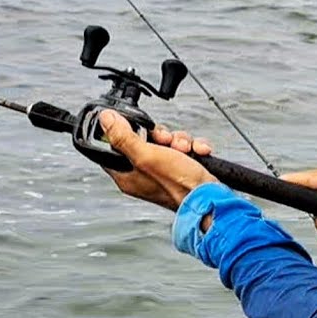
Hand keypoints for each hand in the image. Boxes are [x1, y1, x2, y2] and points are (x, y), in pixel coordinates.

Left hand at [98, 110, 216, 209]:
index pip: (112, 148)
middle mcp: (142, 174)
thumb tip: (105, 120)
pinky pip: (183, 148)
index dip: (121, 133)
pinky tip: (196, 152)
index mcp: (127, 175)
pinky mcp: (180, 169)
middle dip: (159, 135)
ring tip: (184, 150)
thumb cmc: (179, 185)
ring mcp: (162, 172)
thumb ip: (123, 137)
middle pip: (143, 140)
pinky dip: (192, 147)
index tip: (133, 125)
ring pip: (165, 142)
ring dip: (179, 140)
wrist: (211, 197)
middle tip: (165, 140)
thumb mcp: (146, 156)